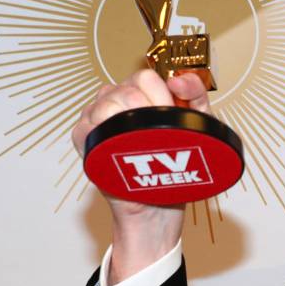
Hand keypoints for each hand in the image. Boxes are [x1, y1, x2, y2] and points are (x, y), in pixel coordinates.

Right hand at [71, 69, 210, 284]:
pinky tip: (119, 143)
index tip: (175, 112)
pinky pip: (86, 125)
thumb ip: (197, 97)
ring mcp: (98, 121)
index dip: (161, 91)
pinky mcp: (86, 141)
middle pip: (125, 87)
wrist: (159, 208)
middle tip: (164, 130)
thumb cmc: (176, 167)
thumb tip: (181, 78)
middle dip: (149, 105)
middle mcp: (117, 104)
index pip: (144, 77)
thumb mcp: (199, 128)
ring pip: (105, 101)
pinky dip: (102, 130)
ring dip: (129, 117)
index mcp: (141, 96)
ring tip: (144, 140)